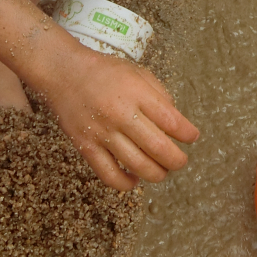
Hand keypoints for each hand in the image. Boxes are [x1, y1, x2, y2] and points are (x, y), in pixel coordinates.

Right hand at [43, 41, 197, 189]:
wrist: (64, 72)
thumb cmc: (105, 72)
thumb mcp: (138, 73)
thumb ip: (160, 96)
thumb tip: (177, 123)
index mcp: (137, 94)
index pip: (172, 121)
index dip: (187, 134)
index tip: (192, 137)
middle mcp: (121, 114)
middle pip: (158, 147)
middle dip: (176, 160)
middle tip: (180, 161)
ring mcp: (102, 133)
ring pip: (137, 165)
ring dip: (156, 174)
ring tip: (162, 171)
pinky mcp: (86, 147)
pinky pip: (109, 175)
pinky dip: (125, 184)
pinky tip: (134, 180)